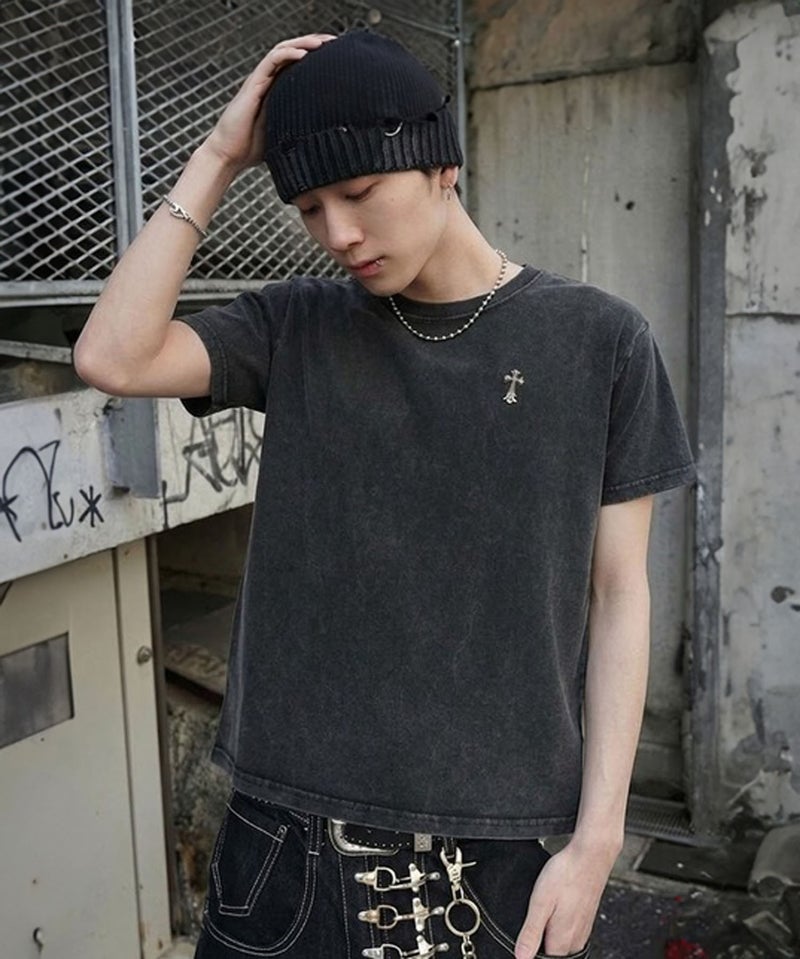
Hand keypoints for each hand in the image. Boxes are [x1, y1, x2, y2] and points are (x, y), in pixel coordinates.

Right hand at [203, 33, 335, 172]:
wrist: (230, 155)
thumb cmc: (254, 149)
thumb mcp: (286, 136)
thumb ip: (301, 129)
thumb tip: (327, 140)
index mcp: (278, 92)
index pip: (299, 66)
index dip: (318, 58)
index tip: (339, 57)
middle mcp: (269, 82)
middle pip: (293, 52)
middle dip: (314, 44)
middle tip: (336, 42)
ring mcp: (260, 81)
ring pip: (283, 51)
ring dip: (303, 43)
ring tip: (323, 42)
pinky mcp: (253, 85)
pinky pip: (271, 61)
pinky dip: (287, 54)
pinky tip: (303, 54)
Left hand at [514, 839, 614, 957]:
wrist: (591, 855)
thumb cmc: (566, 874)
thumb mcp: (540, 902)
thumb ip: (531, 933)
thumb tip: (521, 958)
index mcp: (562, 940)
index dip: (531, 954)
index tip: (526, 940)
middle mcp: (576, 939)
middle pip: (555, 956)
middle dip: (541, 948)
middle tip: (531, 928)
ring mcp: (584, 929)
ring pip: (564, 946)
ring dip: (551, 939)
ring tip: (541, 918)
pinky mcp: (586, 918)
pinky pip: (571, 934)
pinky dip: (560, 930)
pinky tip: (554, 914)